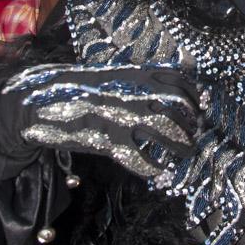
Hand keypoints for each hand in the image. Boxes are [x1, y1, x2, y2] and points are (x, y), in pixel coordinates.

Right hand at [1, 64, 200, 178]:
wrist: (44, 99)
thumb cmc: (86, 89)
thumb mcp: (117, 75)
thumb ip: (145, 81)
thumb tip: (179, 92)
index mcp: (136, 74)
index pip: (181, 82)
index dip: (196, 98)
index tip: (200, 110)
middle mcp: (133, 92)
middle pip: (179, 107)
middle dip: (193, 123)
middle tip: (195, 135)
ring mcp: (121, 116)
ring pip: (167, 132)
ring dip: (182, 146)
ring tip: (185, 154)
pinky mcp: (107, 140)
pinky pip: (141, 159)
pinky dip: (155, 167)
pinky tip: (159, 170)